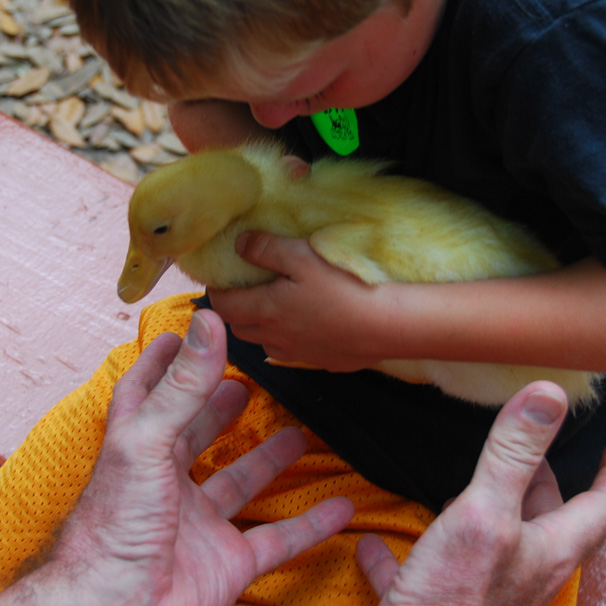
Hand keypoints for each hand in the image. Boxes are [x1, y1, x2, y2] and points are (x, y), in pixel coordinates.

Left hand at [0, 309, 354, 605]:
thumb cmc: (114, 528)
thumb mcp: (148, 441)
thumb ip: (183, 385)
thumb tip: (210, 322)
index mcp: (136, 450)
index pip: (145, 395)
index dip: (161, 364)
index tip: (183, 334)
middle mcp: (165, 485)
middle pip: (194, 436)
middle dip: (217, 408)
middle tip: (247, 379)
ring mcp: (199, 526)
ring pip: (239, 483)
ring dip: (267, 459)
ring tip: (296, 429)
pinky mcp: (227, 564)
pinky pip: (277, 539)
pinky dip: (310, 524)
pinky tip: (341, 505)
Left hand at [207, 231, 387, 370]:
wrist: (389, 325)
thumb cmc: (344, 285)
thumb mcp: (302, 255)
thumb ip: (266, 249)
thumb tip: (238, 244)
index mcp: (266, 311)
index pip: (223, 306)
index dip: (215, 291)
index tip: (219, 277)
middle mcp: (276, 338)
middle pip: (240, 328)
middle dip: (235, 309)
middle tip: (244, 288)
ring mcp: (299, 353)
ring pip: (265, 342)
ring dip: (261, 325)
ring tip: (273, 305)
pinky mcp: (322, 361)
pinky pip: (293, 351)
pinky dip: (288, 338)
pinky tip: (306, 323)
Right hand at [349, 382, 605, 605]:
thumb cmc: (454, 603)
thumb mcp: (486, 512)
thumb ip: (515, 454)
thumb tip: (550, 394)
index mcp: (550, 549)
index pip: (603, 504)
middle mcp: (526, 572)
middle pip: (551, 520)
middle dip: (549, 480)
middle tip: (540, 444)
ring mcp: (486, 593)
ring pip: (498, 542)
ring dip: (491, 507)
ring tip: (477, 475)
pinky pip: (432, 570)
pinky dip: (414, 546)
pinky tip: (381, 535)